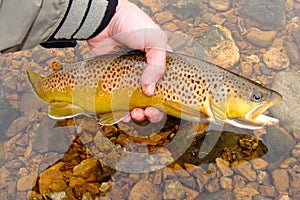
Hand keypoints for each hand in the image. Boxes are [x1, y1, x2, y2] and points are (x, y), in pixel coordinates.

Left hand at [87, 0, 165, 122]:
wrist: (105, 21)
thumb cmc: (133, 24)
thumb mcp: (155, 40)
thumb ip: (157, 65)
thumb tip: (149, 91)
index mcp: (160, 65)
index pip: (168, 87)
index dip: (166, 101)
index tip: (159, 106)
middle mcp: (146, 74)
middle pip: (153, 99)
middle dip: (152, 111)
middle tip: (146, 113)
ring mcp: (130, 78)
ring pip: (136, 103)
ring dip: (137, 114)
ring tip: (134, 115)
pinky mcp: (114, 80)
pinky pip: (118, 100)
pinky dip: (121, 110)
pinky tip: (122, 114)